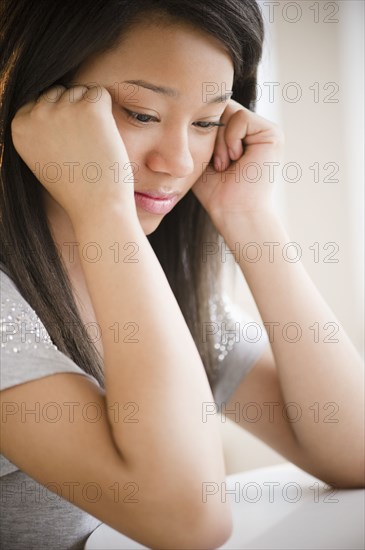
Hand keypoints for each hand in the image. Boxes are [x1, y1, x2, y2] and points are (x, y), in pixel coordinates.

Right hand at [11, 85, 135, 223]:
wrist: (97, 206)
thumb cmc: (75, 188)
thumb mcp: (41, 159)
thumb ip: (38, 130)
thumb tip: (48, 101)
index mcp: (18, 127)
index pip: (38, 102)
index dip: (58, 120)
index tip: (66, 145)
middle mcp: (36, 114)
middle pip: (58, 93)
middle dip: (73, 113)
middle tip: (82, 148)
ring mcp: (62, 108)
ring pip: (79, 92)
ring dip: (90, 113)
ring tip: (92, 146)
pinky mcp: (89, 108)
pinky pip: (100, 94)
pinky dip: (107, 111)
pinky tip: (105, 137)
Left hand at [192, 99, 284, 228]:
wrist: (234, 212)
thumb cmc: (216, 193)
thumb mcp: (203, 155)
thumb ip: (202, 131)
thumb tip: (190, 105)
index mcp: (241, 138)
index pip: (215, 115)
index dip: (204, 132)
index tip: (209, 163)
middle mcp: (255, 132)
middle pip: (222, 110)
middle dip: (212, 137)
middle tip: (218, 165)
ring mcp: (265, 131)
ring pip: (229, 112)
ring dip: (220, 141)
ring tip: (225, 165)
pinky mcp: (272, 133)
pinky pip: (240, 118)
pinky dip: (231, 139)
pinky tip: (236, 159)